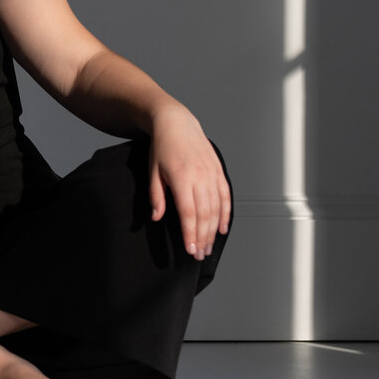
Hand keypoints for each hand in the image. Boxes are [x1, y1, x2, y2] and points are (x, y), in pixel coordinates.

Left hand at [147, 105, 230, 261]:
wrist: (176, 123)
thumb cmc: (162, 147)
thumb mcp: (152, 171)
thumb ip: (156, 195)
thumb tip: (157, 217)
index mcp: (181, 178)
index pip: (188, 213)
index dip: (190, 233)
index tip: (190, 250)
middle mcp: (200, 177)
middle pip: (204, 214)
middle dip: (203, 237)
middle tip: (200, 255)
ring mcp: (211, 174)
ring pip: (216, 208)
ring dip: (214, 230)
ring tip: (209, 246)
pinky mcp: (218, 171)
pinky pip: (225, 196)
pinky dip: (225, 214)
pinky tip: (222, 228)